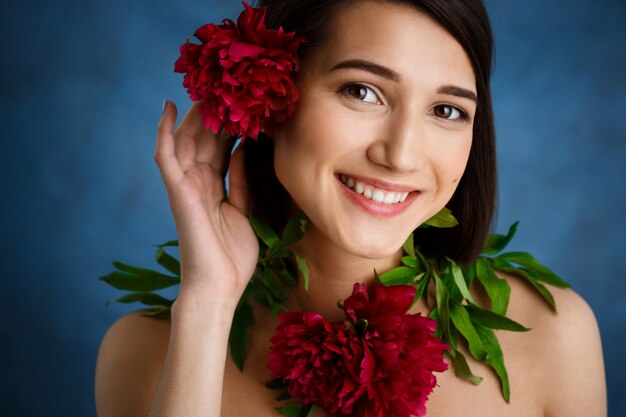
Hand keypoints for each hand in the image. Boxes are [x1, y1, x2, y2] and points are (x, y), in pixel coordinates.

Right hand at [154, 100, 258, 308]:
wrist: (219, 286)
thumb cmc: (232, 257)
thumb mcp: (245, 212)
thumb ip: (241, 182)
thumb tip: (241, 151)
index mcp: (214, 188)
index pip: (219, 148)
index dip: (228, 125)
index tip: (241, 103)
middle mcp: (198, 182)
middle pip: (204, 139)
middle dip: (213, 113)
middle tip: (224, 86)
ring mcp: (185, 186)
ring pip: (187, 140)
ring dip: (195, 114)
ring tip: (204, 87)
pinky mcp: (177, 191)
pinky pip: (166, 156)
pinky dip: (165, 131)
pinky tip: (170, 107)